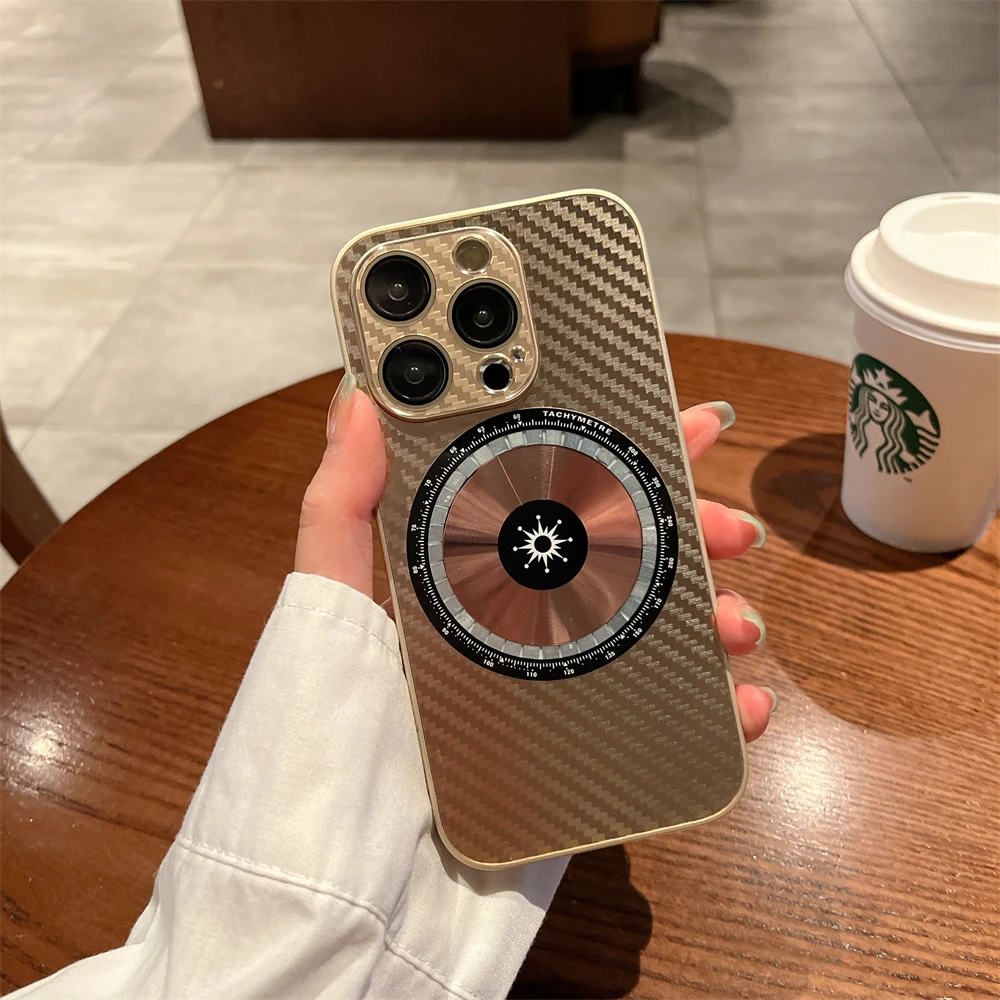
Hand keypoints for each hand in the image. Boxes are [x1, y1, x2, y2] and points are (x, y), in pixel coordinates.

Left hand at [296, 375, 774, 742]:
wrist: (363, 883)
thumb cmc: (330, 739)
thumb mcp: (329, 607)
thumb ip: (340, 507)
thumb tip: (355, 397)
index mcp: (466, 571)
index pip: (550, 486)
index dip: (619, 447)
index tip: (678, 422)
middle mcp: (520, 616)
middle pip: (622, 550)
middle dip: (688, 528)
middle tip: (730, 527)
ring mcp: (558, 679)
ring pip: (656, 624)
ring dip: (712, 611)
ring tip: (734, 623)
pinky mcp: (583, 743)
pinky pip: (666, 714)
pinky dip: (716, 704)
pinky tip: (740, 702)